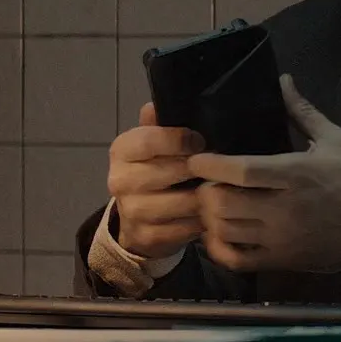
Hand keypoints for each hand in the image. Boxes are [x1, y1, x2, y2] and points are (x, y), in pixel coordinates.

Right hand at [108, 102, 206, 258]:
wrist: (138, 219)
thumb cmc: (153, 170)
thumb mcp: (152, 143)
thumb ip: (157, 124)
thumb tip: (155, 104)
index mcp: (121, 151)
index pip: (151, 140)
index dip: (181, 139)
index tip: (201, 141)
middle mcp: (119, 180)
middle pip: (171, 171)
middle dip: (200, 169)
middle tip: (220, 167)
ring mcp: (132, 211)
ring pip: (184, 202)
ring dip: (206, 196)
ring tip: (220, 189)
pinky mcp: (147, 236)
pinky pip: (186, 227)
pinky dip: (203, 220)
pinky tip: (211, 212)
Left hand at [186, 75, 340, 273]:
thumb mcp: (335, 140)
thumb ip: (303, 111)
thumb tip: (282, 80)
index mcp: (295, 174)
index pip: (242, 171)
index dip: (211, 165)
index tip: (196, 159)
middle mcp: (284, 208)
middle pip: (224, 202)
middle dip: (205, 191)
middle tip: (204, 183)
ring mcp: (280, 238)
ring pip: (225, 231)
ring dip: (209, 217)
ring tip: (210, 205)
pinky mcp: (280, 261)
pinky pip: (236, 259)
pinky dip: (218, 248)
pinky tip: (218, 235)